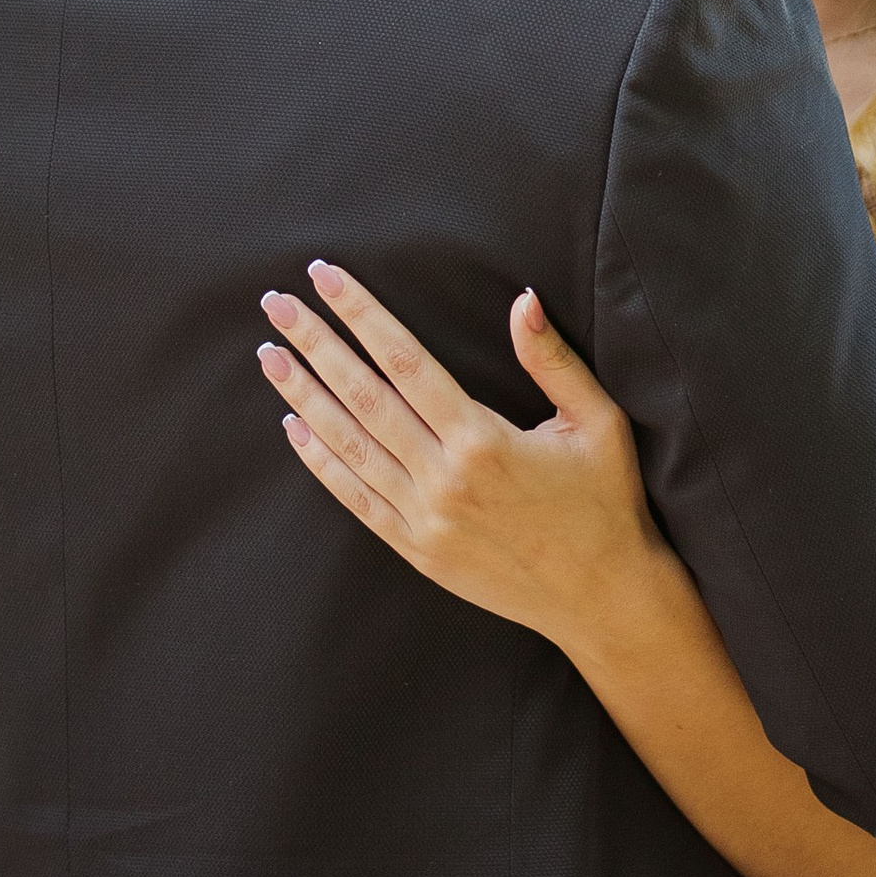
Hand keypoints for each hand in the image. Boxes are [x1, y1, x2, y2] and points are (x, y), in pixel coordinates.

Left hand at [256, 261, 660, 646]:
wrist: (604, 598)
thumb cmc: (606, 502)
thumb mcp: (597, 422)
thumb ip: (553, 360)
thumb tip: (521, 299)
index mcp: (483, 439)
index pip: (405, 360)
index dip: (361, 314)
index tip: (326, 278)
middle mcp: (444, 478)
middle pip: (363, 397)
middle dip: (316, 345)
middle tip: (277, 305)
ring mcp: (425, 519)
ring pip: (350, 446)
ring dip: (304, 397)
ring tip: (269, 356)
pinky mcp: (419, 550)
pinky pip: (357, 499)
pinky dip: (321, 462)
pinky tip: (294, 427)